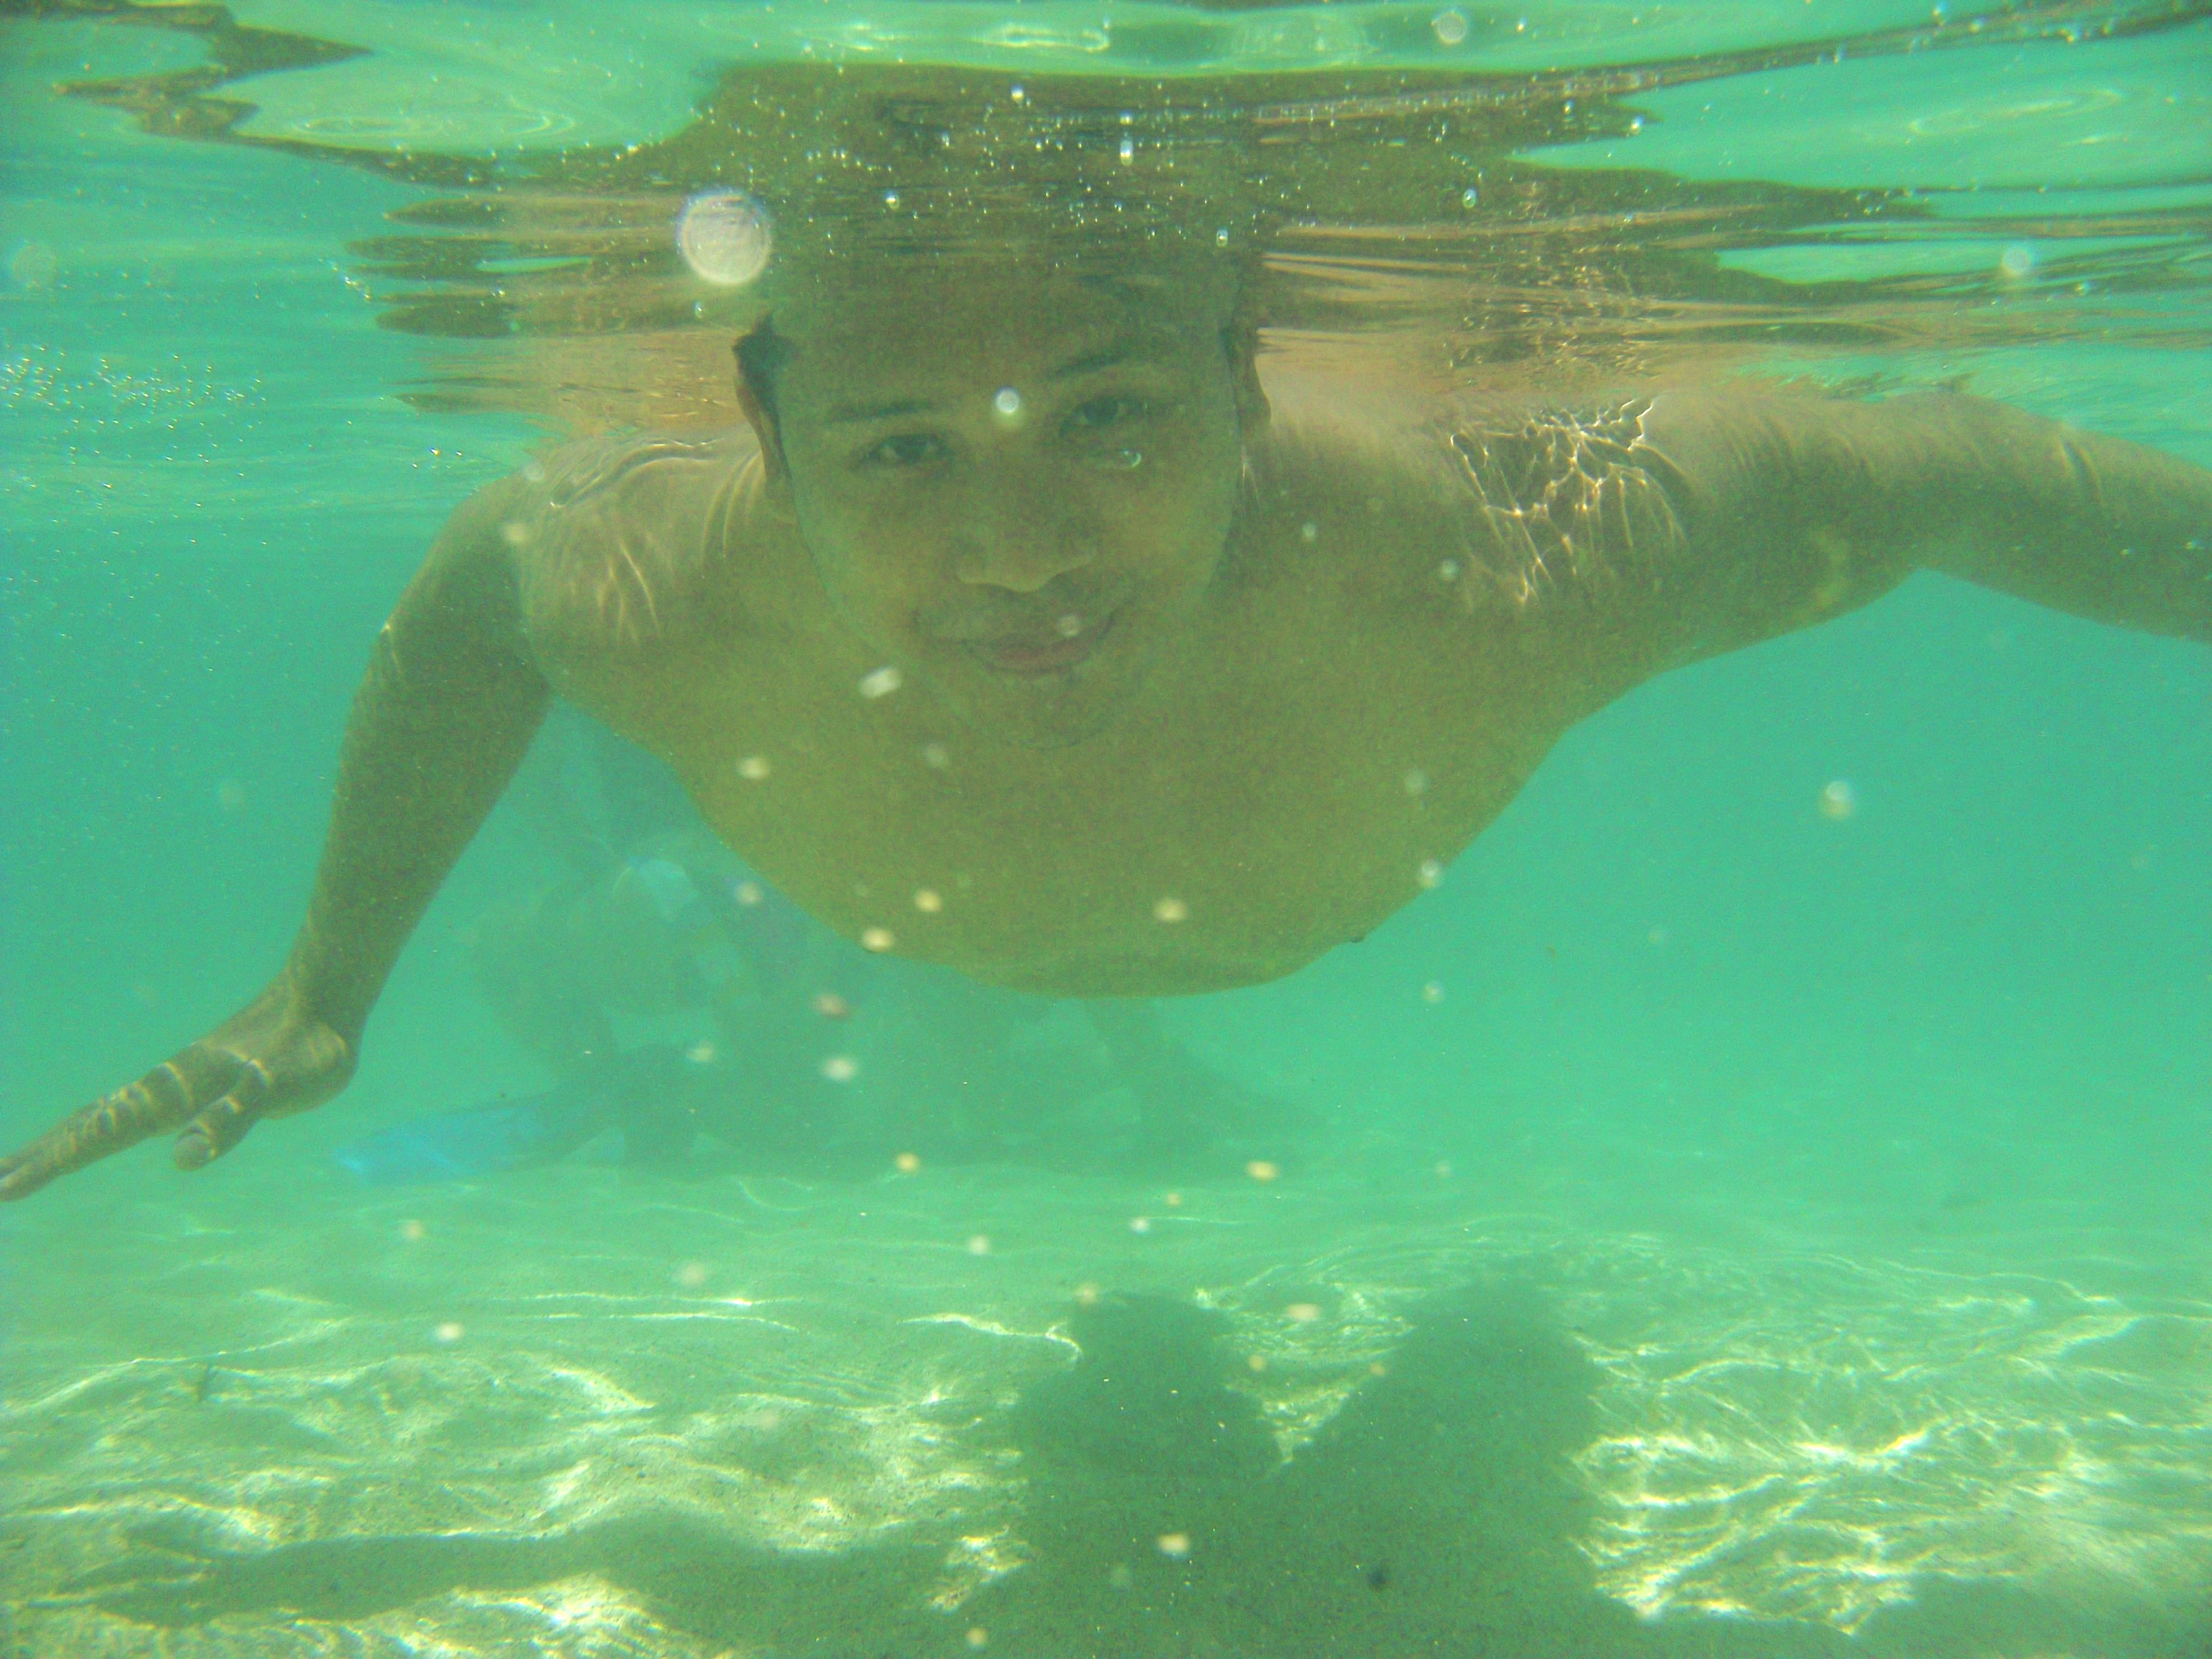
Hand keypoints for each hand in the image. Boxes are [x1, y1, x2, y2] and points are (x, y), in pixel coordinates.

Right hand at [0, 978, 355, 1201]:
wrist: (323, 1001)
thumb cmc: (305, 1049)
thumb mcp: (274, 1090)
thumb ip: (230, 1119)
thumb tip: (183, 1156)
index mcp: (171, 1092)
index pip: (99, 1134)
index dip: (52, 1163)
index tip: (3, 1189)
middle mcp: (163, 1088)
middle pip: (85, 1126)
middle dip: (38, 1157)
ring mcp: (175, 1085)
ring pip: (101, 1116)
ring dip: (59, 1142)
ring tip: (19, 1165)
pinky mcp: (194, 1083)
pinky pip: (131, 1108)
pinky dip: (98, 1125)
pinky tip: (96, 1130)